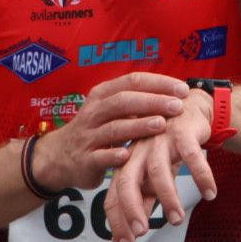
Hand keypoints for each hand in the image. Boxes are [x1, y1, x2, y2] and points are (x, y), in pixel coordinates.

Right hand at [29, 73, 187, 193]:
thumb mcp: (109, 110)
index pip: (131, 81)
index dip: (158, 83)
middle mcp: (94, 112)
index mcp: (102, 95)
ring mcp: (88, 136)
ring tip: (161, 124)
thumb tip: (174, 92)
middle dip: (152, 101)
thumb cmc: (95, 130)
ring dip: (138, 125)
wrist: (58, 157)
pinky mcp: (85, 160)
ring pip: (114, 128)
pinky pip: (100, 156)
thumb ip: (135, 101)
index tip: (182, 89)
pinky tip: (128, 155)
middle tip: (177, 106)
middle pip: (123, 101)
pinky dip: (114, 155)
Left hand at [103, 88, 219, 241]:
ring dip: (167, 197)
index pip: (115, 194)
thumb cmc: (168, 145)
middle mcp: (139, 151)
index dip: (118, 220)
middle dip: (131, 207)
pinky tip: (209, 193)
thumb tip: (136, 229)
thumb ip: (144, 198)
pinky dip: (201, 176)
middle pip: (127, 180)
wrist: (189, 107)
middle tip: (141, 232)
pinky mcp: (182, 132)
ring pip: (159, 171)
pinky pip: (192, 157)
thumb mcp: (154, 172)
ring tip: (177, 219)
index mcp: (128, 163)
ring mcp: (160, 140)